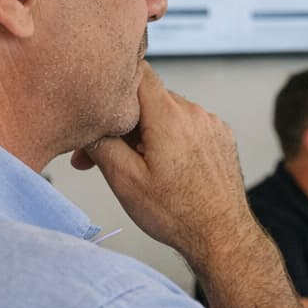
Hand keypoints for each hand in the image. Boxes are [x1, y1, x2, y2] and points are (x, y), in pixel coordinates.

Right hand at [73, 64, 252, 268]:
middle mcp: (195, 113)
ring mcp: (212, 124)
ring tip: (136, 167)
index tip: (97, 104)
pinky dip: (171, 140)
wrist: (221, 236)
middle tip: (99, 156)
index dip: (114, 83)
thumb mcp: (124, 180)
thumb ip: (101, 141)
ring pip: (168, 113)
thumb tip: (86, 122)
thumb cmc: (176, 214)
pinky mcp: (221, 137)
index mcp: (170, 117)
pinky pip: (188, 126)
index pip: (138, 71)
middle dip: (123, 122)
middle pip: (149, 98)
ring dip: (147, 133)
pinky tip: (164, 168)